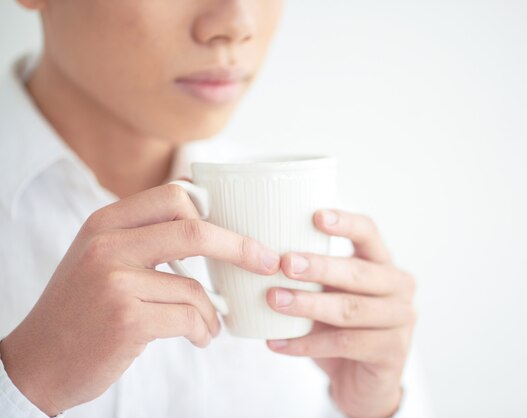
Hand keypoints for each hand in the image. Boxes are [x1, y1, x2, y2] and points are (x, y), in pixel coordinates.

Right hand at [0, 184, 279, 415]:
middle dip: (240, 247)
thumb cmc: (81, 310)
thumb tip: (206, 221)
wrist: (38, 362)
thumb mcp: (101, 258)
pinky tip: (199, 338)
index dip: (214, 210)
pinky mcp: (125, 318)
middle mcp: (108, 244)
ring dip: (213, 311)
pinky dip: (203, 331)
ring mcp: (114, 281)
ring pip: (195, 286)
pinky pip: (188, 317)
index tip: (238, 229)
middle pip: (194, 228)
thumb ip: (143, 237)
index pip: (174, 194)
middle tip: (266, 261)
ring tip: (211, 324)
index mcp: (106, 222)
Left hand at [266, 209, 416, 417]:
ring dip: (308, 305)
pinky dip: (306, 344)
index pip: (369, 233)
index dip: (345, 223)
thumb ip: (312, 277)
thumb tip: (260, 256)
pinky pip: (344, 344)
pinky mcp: (392, 352)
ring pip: (350, 309)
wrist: (362, 383)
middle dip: (319, 266)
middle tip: (285, 263)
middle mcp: (399, 287)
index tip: (315, 216)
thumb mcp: (329, 296)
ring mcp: (401, 320)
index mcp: (383, 263)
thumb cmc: (340, 329)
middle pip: (358, 272)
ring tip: (273, 301)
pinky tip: (277, 343)